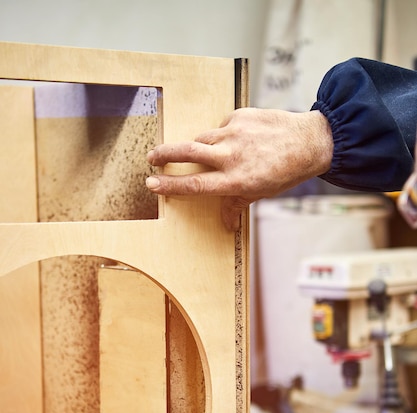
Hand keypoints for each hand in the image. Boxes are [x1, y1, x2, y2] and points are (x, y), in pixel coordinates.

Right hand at [146, 107, 332, 229]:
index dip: (170, 185)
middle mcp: (231, 156)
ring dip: (198, 146)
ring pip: (203, 138)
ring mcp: (235, 133)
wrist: (310, 141)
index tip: (152, 183)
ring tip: (204, 152)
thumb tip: (225, 223)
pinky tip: (238, 139)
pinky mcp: (240, 115)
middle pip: (187, 152)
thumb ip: (237, 202)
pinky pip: (222, 126)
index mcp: (235, 180)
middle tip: (151, 158)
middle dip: (164, 154)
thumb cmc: (286, 172)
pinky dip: (223, 134)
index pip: (194, 184)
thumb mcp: (261, 193)